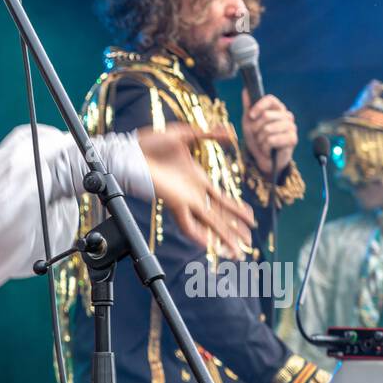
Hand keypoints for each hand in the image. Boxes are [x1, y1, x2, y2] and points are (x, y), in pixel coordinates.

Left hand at [137, 124, 254, 258]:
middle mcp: (193, 193)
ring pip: (209, 224)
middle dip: (236, 229)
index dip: (238, 209)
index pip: (223, 199)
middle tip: (250, 241)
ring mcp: (185, 200)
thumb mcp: (185, 134)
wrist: (131, 152)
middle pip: (220, 215)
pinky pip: (188, 225)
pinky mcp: (174, 203)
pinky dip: (199, 236)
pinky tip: (210, 246)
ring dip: (224, 237)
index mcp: (198, 179)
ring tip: (237, 251)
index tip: (251, 217)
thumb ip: (208, 134)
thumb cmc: (151, 144)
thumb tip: (229, 132)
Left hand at [241, 91, 297, 177]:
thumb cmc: (257, 138)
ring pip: (268, 129)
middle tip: (258, 135)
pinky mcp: (292, 139)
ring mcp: (291, 127)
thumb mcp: (249, 122)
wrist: (262, 158)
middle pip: (266, 115)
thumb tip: (245, 90)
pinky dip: (265, 147)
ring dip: (260, 139)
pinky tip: (269, 149)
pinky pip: (272, 140)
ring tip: (263, 143)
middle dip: (256, 128)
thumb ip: (248, 106)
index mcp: (277, 109)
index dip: (259, 106)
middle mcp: (286, 115)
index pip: (270, 99)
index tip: (251, 116)